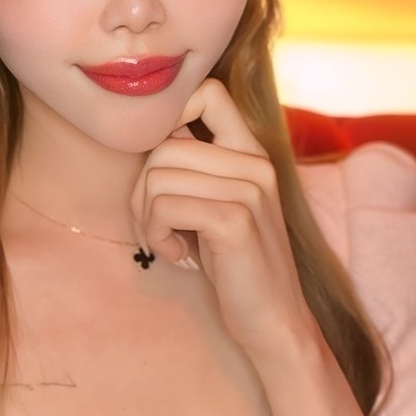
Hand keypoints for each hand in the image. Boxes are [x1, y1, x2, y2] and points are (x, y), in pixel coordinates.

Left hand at [130, 79, 320, 359]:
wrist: (274, 322)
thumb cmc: (235, 267)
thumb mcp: (217, 206)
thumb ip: (194, 168)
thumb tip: (148, 136)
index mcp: (252, 153)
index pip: (206, 92)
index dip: (168, 117)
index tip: (158, 166)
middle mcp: (255, 163)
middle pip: (163, 144)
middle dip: (140, 190)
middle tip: (152, 227)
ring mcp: (249, 189)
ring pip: (157, 176)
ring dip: (146, 218)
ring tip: (166, 243)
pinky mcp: (235, 220)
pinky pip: (165, 206)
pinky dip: (156, 235)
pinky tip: (177, 256)